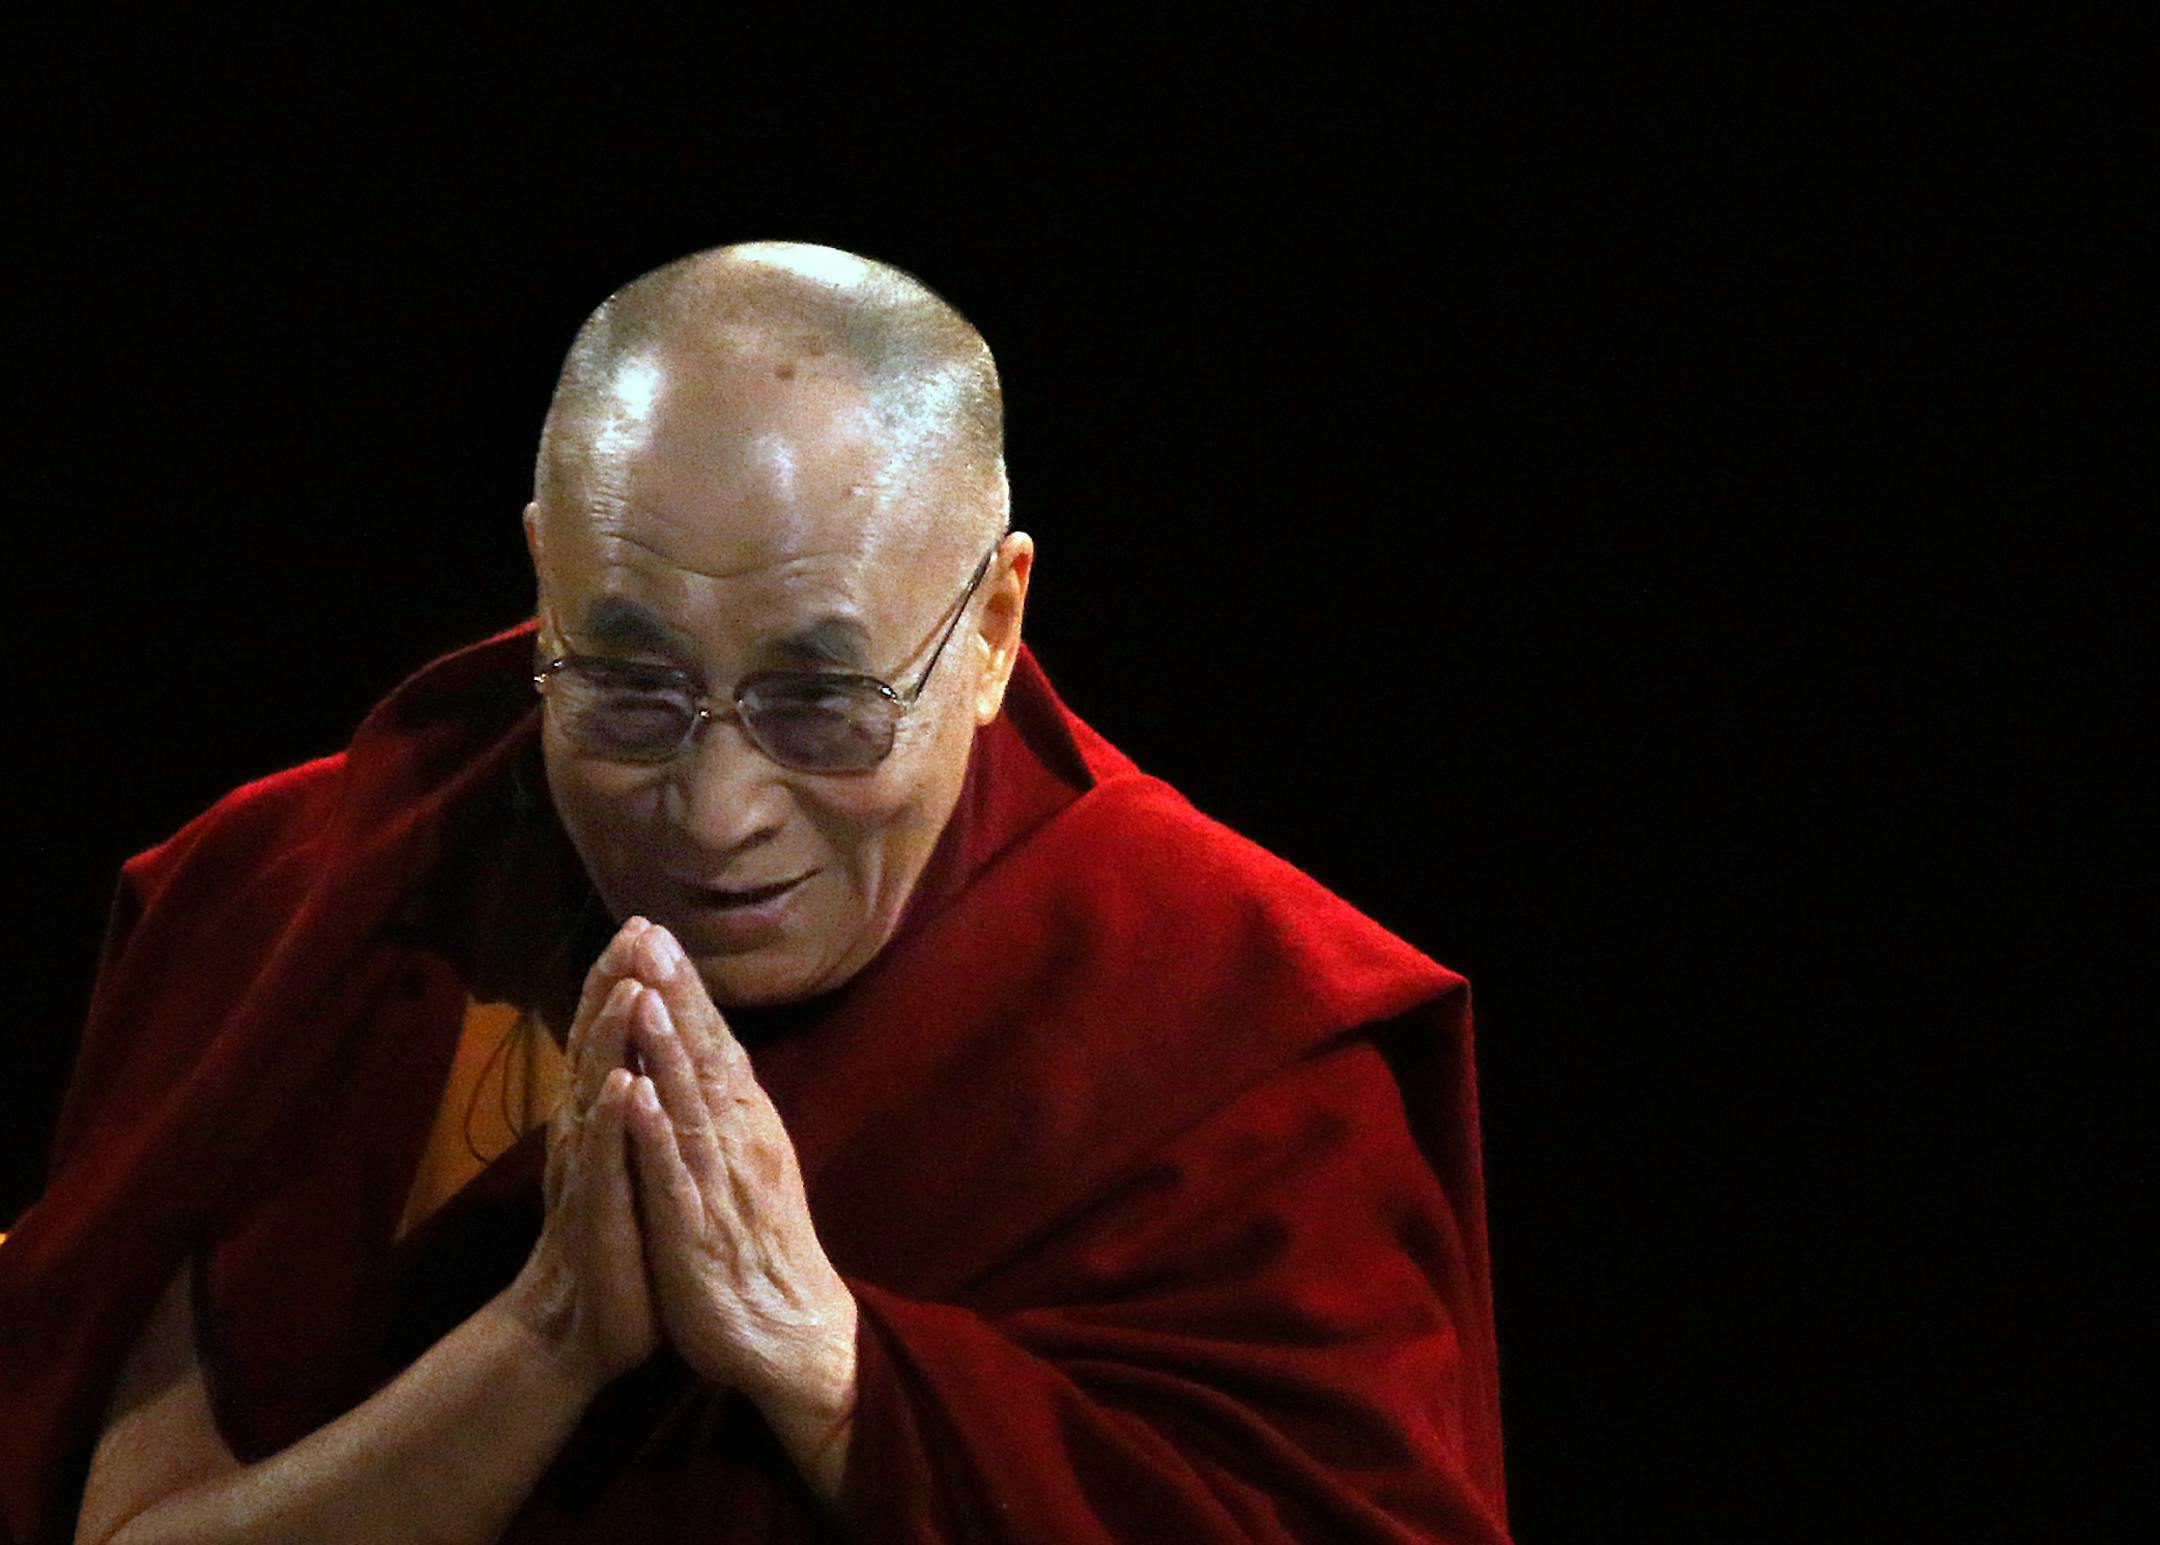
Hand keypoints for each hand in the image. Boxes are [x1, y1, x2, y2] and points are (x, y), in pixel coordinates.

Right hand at [500, 919, 661, 1390]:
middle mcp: (587, 1137)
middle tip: (633, 927)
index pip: (611, 1037)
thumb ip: (632, 1107)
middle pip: (597, 1047)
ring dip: (610, 1041)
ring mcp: (588, 1175)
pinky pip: (603, 1166)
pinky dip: (612, 1125)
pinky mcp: (596, 1219)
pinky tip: (621, 1087)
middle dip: (615, 986)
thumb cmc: (616, 1241)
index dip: (626, 980)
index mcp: (601, 1121)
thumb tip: (643, 1048)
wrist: (580, 1331)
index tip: (646, 923)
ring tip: (629, 987)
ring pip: (597, 1094)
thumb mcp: (630, 1162)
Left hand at [618, 925, 857, 1437]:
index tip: (656, 932)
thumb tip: (707, 1052)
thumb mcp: (747, 1164)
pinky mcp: (695, 1233)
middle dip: (675, 995)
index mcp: (746, 1125)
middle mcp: (738, 1142)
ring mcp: (717, 1185)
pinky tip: (634, 1094)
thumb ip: (726, 1110)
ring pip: (688, 1105)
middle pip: (704, 1057)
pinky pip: (671, 1176)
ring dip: (665, 1048)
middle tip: (648, 933)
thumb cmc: (759, 1247)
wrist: (790, 1336)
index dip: (686, 989)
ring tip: (643, 992)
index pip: (715, 1042)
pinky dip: (652, 1134)